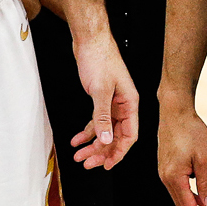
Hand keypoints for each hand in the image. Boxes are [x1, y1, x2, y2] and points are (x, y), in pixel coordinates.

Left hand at [71, 29, 136, 169]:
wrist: (90, 40)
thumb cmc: (99, 59)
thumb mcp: (100, 90)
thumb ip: (102, 116)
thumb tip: (106, 139)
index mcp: (130, 103)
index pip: (129, 136)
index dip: (118, 153)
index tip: (106, 165)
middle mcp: (124, 105)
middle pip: (116, 136)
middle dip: (101, 152)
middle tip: (86, 163)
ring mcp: (112, 103)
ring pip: (104, 131)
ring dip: (92, 145)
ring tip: (78, 155)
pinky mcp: (101, 99)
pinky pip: (95, 121)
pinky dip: (86, 132)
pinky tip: (76, 140)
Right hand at [155, 96, 206, 205]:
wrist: (175, 112)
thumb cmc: (189, 131)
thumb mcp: (204, 158)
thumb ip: (206, 183)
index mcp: (174, 178)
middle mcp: (166, 178)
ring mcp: (165, 173)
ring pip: (180, 198)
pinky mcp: (167, 167)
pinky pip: (178, 188)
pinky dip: (190, 196)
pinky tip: (201, 197)